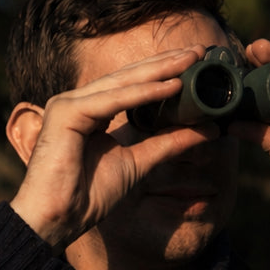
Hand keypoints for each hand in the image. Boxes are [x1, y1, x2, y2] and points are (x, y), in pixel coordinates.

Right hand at [8, 46, 218, 252]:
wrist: (59, 219)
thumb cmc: (89, 196)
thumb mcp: (140, 162)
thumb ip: (169, 143)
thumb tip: (209, 130)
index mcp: (91, 110)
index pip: (131, 84)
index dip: (164, 72)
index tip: (196, 63)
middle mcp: (78, 101)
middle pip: (128, 76)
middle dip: (166, 63)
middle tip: (199, 50)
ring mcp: (68, 104)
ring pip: (121, 82)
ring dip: (158, 71)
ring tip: (189, 61)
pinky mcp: (65, 112)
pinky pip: (110, 100)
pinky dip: (141, 93)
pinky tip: (169, 86)